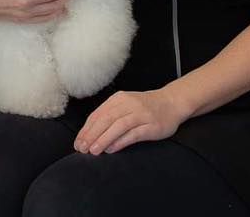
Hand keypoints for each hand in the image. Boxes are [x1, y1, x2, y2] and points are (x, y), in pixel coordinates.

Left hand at [74, 87, 190, 154]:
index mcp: (118, 99)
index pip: (98, 114)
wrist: (171, 102)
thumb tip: (91, 134)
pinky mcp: (151, 125)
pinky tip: (112, 149)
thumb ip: (110, 116)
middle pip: (106, 119)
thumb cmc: (144, 107)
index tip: (78, 142)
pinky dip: (121, 141)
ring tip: (94, 150)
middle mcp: (128, 104)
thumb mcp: (125, 105)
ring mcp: (141, 114)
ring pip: (118, 126)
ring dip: (104, 139)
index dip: (86, 129)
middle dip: (92, 135)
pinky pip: (133, 134)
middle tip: (82, 148)